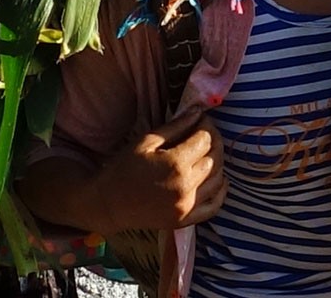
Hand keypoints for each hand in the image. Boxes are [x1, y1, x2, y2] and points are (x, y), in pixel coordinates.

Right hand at [91, 109, 227, 232]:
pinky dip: (221, 191)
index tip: (201, 119)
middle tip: (205, 132)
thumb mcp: (146, 141)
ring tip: (207, 152)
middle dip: (214, 140)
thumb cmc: (124, 168)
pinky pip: (214, 206)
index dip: (206, 125)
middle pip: (215, 158)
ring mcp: (188, 206)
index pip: (205, 139)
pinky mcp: (186, 220)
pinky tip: (217, 179)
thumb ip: (175, 126)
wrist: (109, 204)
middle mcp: (186, 186)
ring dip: (218, 162)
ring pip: (218, 180)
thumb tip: (198, 111)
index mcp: (176, 164)